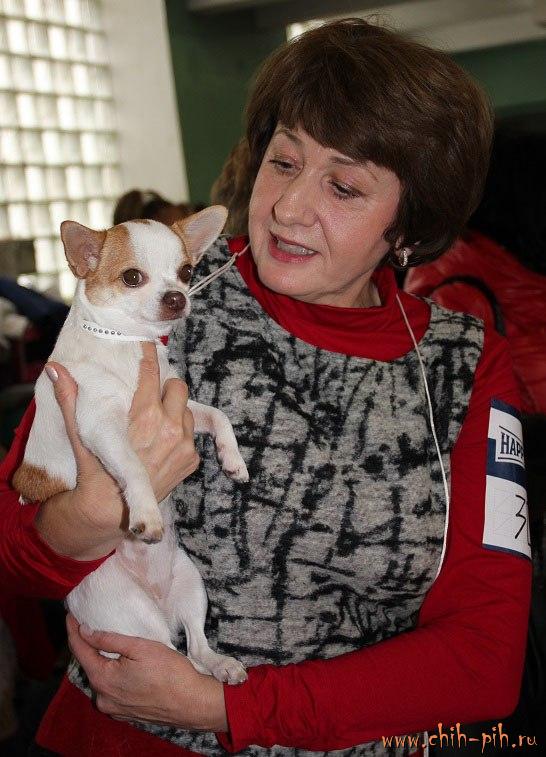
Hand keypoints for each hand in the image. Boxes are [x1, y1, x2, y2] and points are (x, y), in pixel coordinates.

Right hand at [35, 342, 198, 559]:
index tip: (147, 347)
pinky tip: (161, 445)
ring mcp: (183, 445)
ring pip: (187, 411)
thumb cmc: (94, 470)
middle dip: (167, 388)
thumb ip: (70, 398)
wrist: (110, 511)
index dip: (149, 356)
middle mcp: (168, 427)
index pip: (152, 372)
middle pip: (179, 387)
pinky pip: (191, 436)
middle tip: (153, 396)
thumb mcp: (81, 433)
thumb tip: (55, 369)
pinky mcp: (191, 460)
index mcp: (144, 415)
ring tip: (156, 423)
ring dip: (175, 412)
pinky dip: (180, 436)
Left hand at [66, 614, 227, 731]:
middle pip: (89, 665)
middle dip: (88, 645)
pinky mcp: (125, 713)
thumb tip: (86, 631)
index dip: (74, 630)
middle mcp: (103, 697)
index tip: (71, 614)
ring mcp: (113, 708)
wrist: (192, 703)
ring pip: (101, 679)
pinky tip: (122, 666)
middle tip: (89, 624)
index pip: (79, 650)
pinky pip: (112, 690)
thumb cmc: (169, 672)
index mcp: (103, 679)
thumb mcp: (139, 648)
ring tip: (107, 643)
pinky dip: (112, 676)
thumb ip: (109, 640)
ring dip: (102, 662)